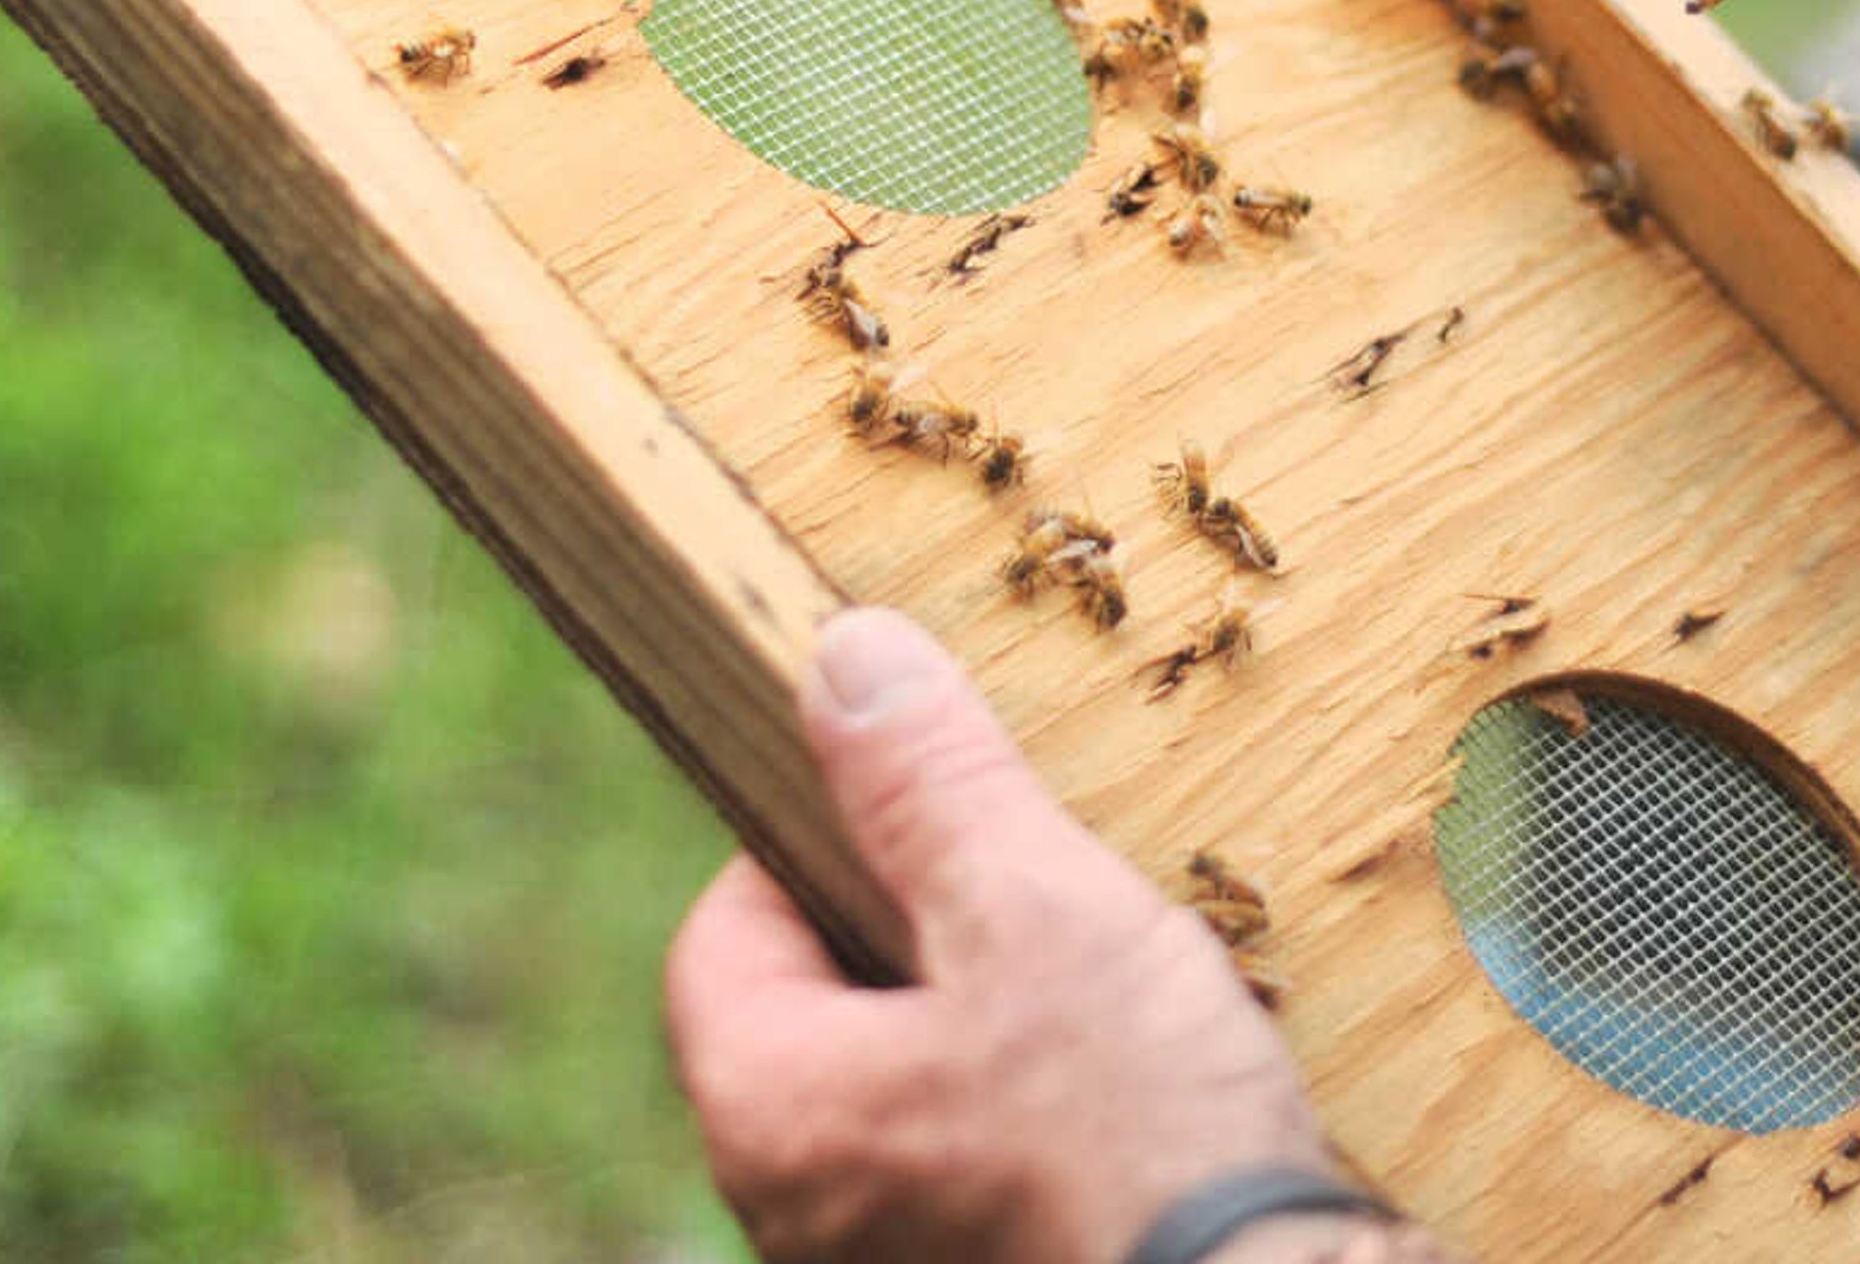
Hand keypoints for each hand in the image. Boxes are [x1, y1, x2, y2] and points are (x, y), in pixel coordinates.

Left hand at [665, 606, 1334, 1263]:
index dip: (815, 837)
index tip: (917, 796)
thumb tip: (844, 656)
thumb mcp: (1032, 908)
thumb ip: (928, 781)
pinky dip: (1033, 1094)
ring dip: (988, 1007)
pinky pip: (973, 1152)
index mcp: (769, 1110)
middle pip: (819, 1003)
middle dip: (919, 922)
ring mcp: (886, 1256)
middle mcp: (797, 1208)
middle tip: (1022, 871)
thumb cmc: (1132, 1133)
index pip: (726, 927)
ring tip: (1092, 964)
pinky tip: (1126, 1062)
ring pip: (906, 1079)